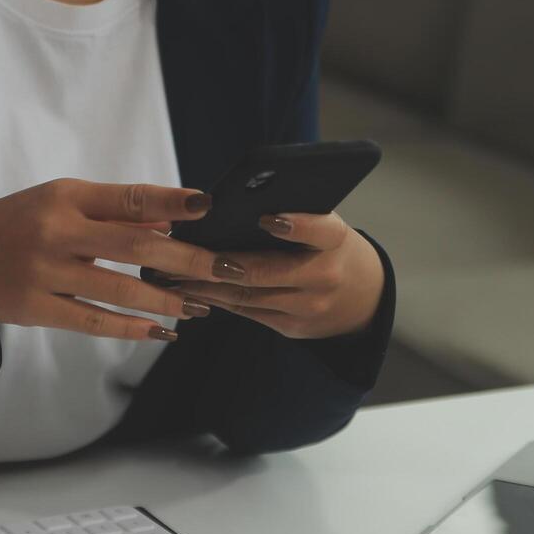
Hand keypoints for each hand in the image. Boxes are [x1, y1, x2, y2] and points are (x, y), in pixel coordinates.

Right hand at [0, 178, 240, 340]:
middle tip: (225, 268)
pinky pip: (94, 321)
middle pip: (135, 247)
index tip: (208, 206)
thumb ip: (111, 212)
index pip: (128, 197)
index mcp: (65, 196)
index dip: (171, 201)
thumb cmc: (13, 224)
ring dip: (166, 301)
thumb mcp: (57, 203)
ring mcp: (44, 272)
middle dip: (186, 259)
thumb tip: (170, 223)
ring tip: (199, 307)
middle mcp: (56, 231)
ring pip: (120, 290)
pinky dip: (132, 328)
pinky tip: (161, 332)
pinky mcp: (36, 308)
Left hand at [170, 212, 384, 338]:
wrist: (362, 299)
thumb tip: (232, 205)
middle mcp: (325, 277)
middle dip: (221, 263)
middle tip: (184, 253)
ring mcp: (308, 308)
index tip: (265, 217)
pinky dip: (217, 299)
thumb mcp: (325, 228)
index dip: (294, 225)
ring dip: (206, 285)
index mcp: (336, 242)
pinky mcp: (291, 328)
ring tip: (171, 273)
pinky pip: (247, 312)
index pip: (319, 231)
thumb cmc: (330, 248)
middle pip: (266, 271)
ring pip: (248, 296)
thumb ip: (294, 217)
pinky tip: (190, 289)